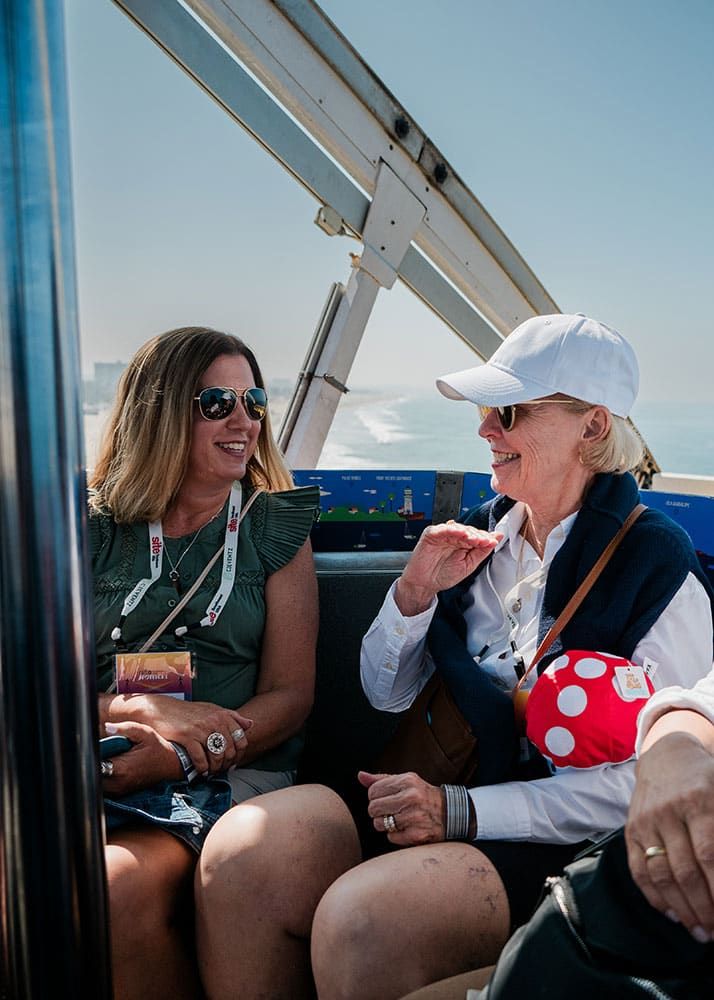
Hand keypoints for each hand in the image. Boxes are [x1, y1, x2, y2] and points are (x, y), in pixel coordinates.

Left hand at [100, 720, 182, 795]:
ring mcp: (119, 790)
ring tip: (108, 755)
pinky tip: (112, 763)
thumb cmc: (158, 748)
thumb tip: (107, 727)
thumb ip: (124, 728)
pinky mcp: (120, 792)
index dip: (92, 754)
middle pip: (92, 774)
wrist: (172, 765)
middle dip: (93, 761)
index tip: (96, 744)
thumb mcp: (144, 732)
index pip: (94, 764)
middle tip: (101, 748)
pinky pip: (104, 786)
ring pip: (96, 781)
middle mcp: (118, 783)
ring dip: (97, 769)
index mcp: (121, 769)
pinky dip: (103, 775)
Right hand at [117, 696, 251, 774]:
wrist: (159, 709)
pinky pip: (200, 759)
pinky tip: (200, 771)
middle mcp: (215, 721)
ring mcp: (201, 729)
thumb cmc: (187, 712)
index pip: (241, 740)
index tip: (232, 763)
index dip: (239, 755)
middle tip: (220, 770)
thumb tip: (250, 724)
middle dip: (226, 765)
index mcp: (223, 715)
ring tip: (211, 772)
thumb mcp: (212, 710)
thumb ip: (232, 717)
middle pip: (230, 751)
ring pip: (217, 757)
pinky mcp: (187, 737)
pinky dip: (202, 769)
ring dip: (215, 769)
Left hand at [359, 770, 445, 844]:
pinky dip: (395, 835)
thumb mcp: (405, 782)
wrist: (451, 813)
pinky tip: (406, 828)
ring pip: (379, 824)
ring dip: (385, 824)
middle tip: (390, 811)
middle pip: (373, 808)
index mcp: (407, 780)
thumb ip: (382, 780)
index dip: (375, 797)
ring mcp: (414, 816)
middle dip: (378, 812)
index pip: (373, 791)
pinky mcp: (416, 834)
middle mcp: (411, 797)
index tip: (385, 799)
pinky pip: (391, 837)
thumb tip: (360, 776)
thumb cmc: (422, 796)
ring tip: (399, 819)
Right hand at [396, 523, 501, 614]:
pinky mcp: (431, 534)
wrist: (425, 584)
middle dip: (478, 536)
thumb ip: (482, 551)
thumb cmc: (443, 575)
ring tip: (475, 539)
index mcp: (463, 543)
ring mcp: (442, 535)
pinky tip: (460, 533)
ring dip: (468, 533)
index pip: (477, 535)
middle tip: (486, 541)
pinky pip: (441, 529)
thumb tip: (497, 537)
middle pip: (469, 530)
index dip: (485, 538)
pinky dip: (451, 529)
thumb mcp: (469, 565)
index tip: (493, 542)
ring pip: (457, 528)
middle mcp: (453, 537)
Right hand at [626, 732, 713, 940]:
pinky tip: (671, 912)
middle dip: (702, 908)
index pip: (708, 854)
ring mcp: (646, 821)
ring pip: (661, 874)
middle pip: (685, 870)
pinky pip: (638, 869)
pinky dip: (654, 897)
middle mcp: (668, 811)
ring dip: (681, 909)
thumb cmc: (704, 779)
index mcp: (698, 800)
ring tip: (698, 929)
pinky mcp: (631, 829)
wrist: (667, 756)